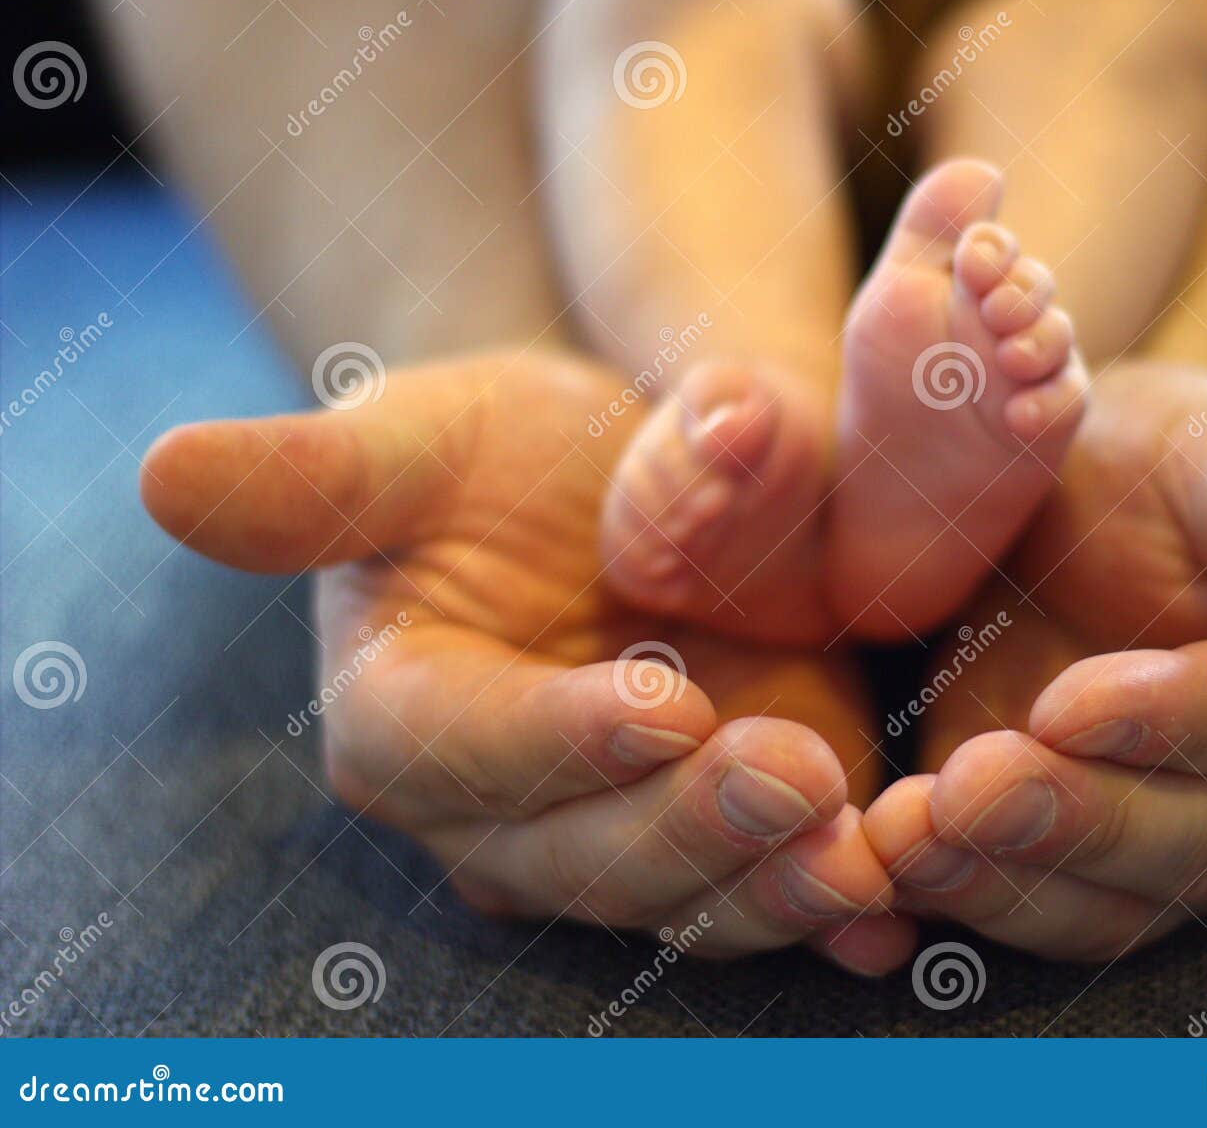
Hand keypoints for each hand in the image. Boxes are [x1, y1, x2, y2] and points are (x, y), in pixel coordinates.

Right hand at [140, 348, 912, 972]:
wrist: (609, 491)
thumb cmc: (492, 458)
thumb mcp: (415, 439)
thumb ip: (313, 481)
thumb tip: (160, 472)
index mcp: (406, 718)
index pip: (460, 750)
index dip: (553, 737)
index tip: (656, 702)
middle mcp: (506, 812)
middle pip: (584, 854)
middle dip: (688, 826)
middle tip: (793, 774)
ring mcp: (618, 837)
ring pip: (683, 896)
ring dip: (771, 887)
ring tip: (858, 856)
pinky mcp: (718, 838)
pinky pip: (766, 894)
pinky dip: (829, 911)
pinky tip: (896, 917)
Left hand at [865, 362, 1206, 958]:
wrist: (1101, 518)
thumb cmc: (1176, 467)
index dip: (1183, 719)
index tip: (1067, 704)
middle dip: (1077, 821)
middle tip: (960, 793)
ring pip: (1127, 899)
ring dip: (1008, 878)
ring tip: (901, 836)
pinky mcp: (1117, 881)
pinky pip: (1057, 914)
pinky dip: (973, 897)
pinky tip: (888, 862)